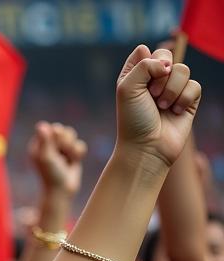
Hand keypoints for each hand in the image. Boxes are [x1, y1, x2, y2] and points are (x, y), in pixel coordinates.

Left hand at [28, 121, 86, 197]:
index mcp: (38, 145)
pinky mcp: (70, 154)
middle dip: (65, 141)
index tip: (55, 145)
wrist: (62, 190)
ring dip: (72, 148)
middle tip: (61, 154)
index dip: (57, 135)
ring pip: (72, 135)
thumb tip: (41, 125)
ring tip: (67, 159)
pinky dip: (78, 153)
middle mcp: (47, 145)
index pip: (51, 128)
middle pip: (62, 130)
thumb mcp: (46, 157)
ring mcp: (59, 149)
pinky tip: (74, 162)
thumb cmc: (51, 175)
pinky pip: (80, 144)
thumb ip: (45, 141)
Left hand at [115, 44, 199, 168]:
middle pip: (166, 55)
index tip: (140, 82)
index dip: (145, 62)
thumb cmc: (133, 120)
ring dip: (171, 90)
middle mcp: (153, 80)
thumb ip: (144, 65)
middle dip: (160, 75)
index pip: (144, 51)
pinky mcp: (188, 100)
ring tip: (162, 107)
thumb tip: (167, 64)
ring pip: (183, 70)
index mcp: (134, 75)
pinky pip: (194, 85)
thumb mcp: (127, 88)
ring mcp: (172, 89)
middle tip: (152, 95)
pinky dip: (183, 99)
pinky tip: (174, 113)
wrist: (147, 147)